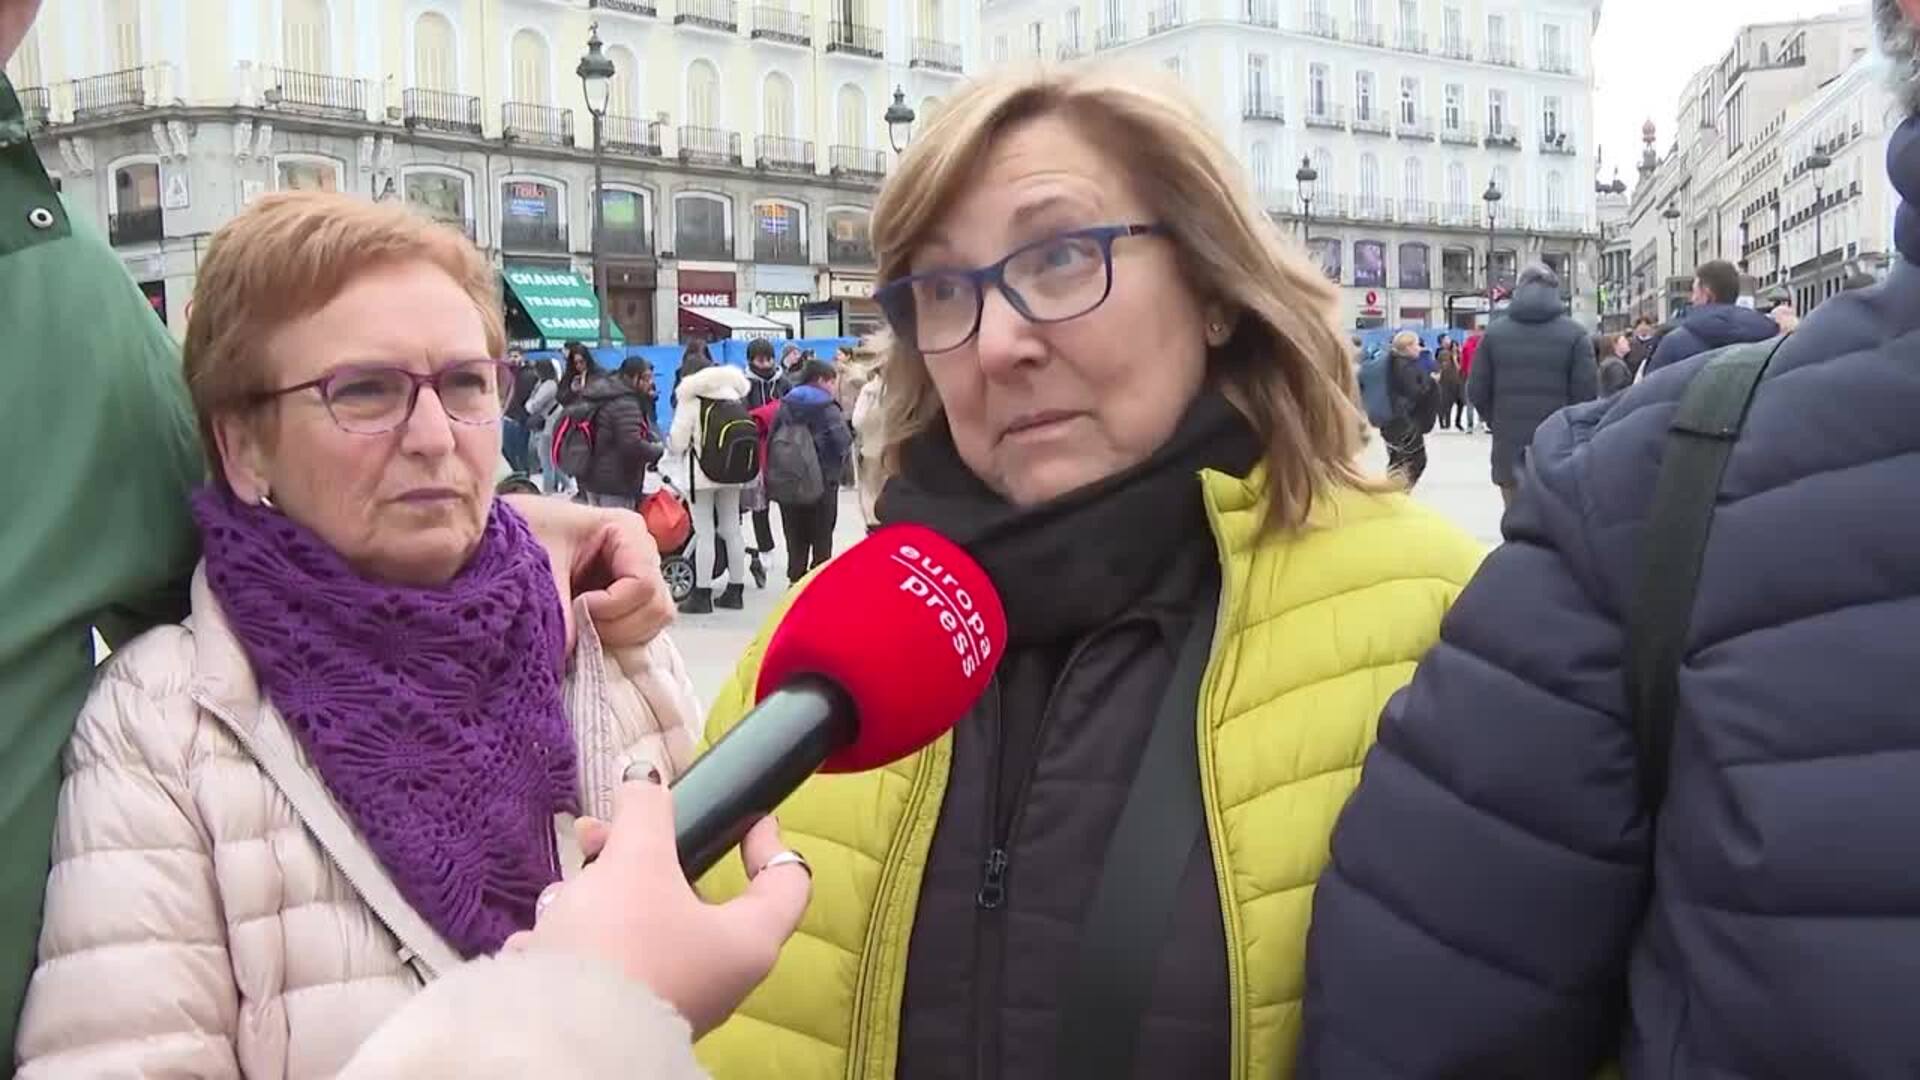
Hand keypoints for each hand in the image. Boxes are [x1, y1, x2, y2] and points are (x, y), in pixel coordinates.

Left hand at [506, 496, 675, 650]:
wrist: (490, 541)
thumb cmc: (515, 538)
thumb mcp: (536, 572)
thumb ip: (560, 615)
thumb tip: (576, 653)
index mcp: (626, 529)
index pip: (644, 584)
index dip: (612, 606)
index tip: (577, 607)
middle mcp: (640, 553)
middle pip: (656, 607)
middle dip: (617, 624)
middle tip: (578, 622)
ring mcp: (635, 579)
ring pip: (653, 622)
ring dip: (617, 633)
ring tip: (579, 625)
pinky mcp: (624, 602)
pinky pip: (638, 630)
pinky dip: (614, 639)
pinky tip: (585, 631)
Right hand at [508, 782, 810, 1036]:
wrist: (561, 1038)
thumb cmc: (621, 945)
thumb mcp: (636, 860)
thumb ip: (646, 811)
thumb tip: (647, 779)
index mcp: (747, 940)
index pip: (787, 882)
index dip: (768, 840)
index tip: (743, 815)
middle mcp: (719, 975)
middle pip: (692, 894)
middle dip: (640, 855)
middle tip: (598, 836)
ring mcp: (672, 997)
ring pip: (640, 925)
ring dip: (599, 896)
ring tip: (562, 893)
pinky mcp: (625, 1013)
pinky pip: (606, 962)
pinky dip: (577, 941)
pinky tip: (542, 941)